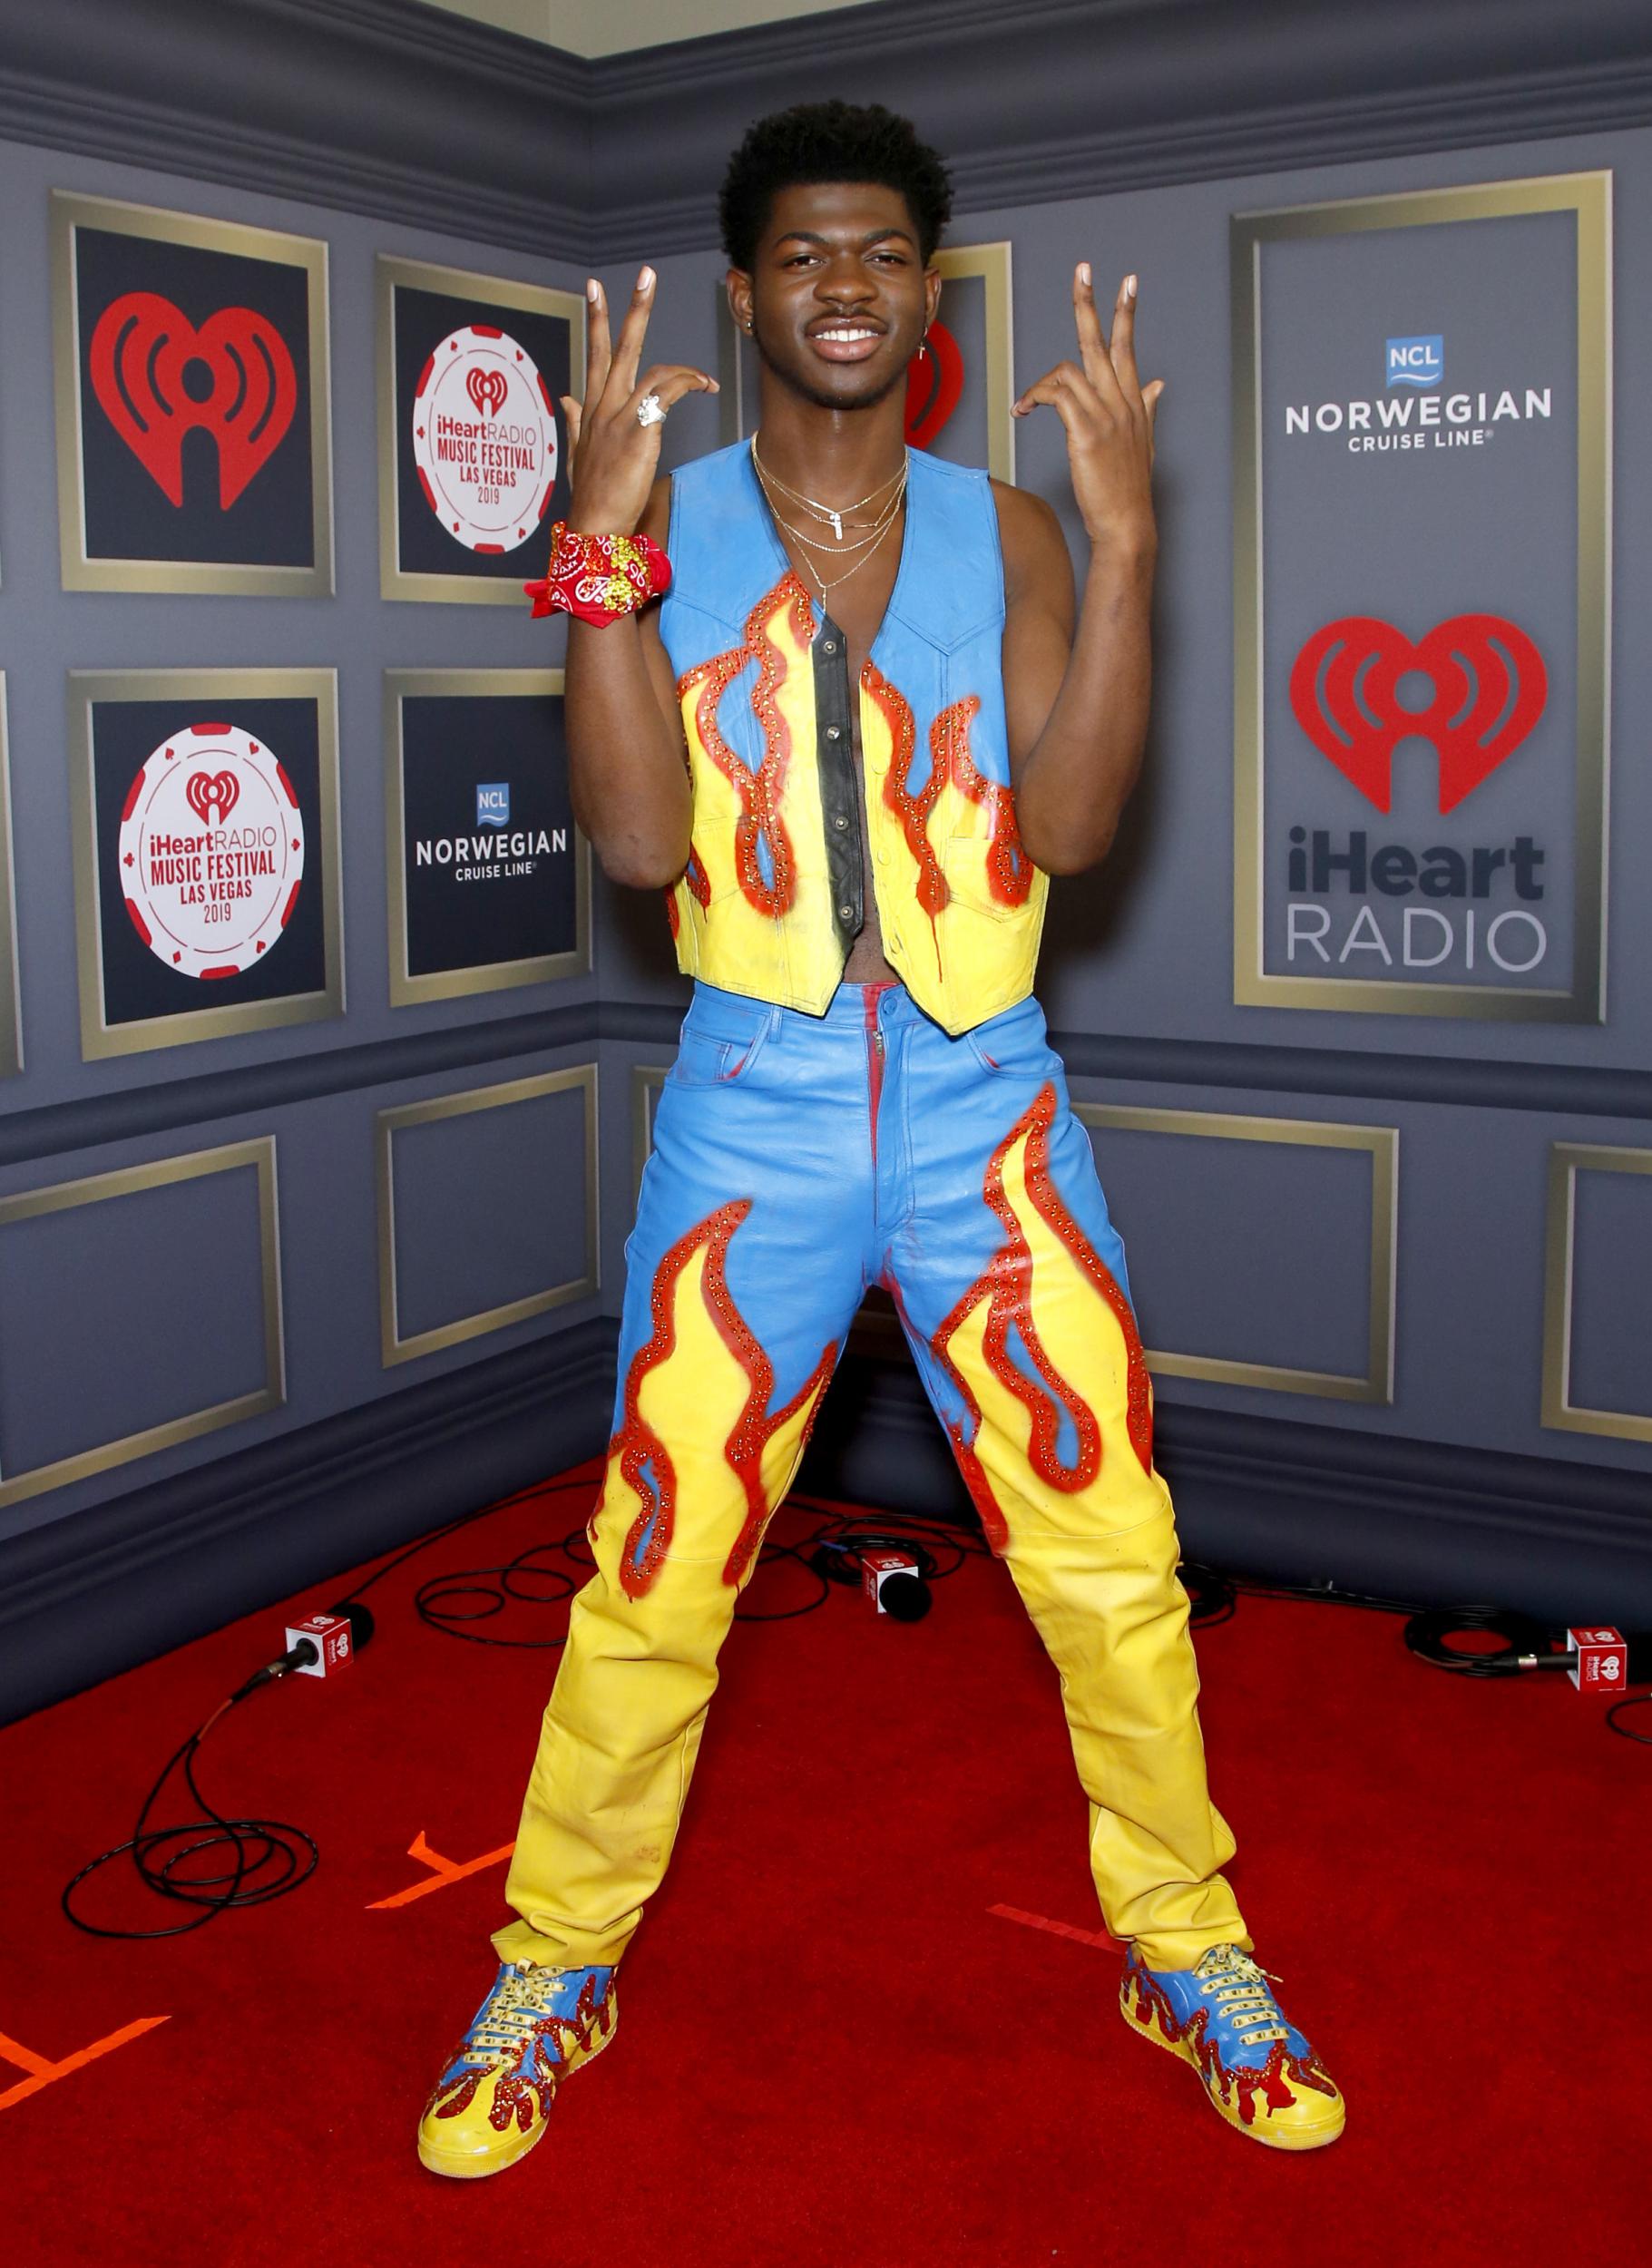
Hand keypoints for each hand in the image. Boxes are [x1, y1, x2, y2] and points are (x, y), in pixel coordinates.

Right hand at [562, 267, 718, 533]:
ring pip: (648, 367)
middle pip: (616, 347)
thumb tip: (566, 397)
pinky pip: (666, 393)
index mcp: (591, 409)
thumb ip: (575, 422)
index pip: (594, 354)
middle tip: (646, 274)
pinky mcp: (638, 431)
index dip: (596, 319)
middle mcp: (602, 406)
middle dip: (632, 309)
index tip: (595, 287)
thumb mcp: (579, 453)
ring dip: (681, 365)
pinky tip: (704, 390)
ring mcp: (618, 417)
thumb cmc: (591, 496)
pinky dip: (687, 384)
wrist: (594, 525)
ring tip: (705, 378)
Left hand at [1012, 267, 1162, 553]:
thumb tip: (1158, 385)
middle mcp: (1121, 401)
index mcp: (1133, 401)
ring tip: (1026, 405)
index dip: (1127, 313)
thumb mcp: (1143, 442)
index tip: (1128, 282)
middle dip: (1091, 303)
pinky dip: (1035, 397)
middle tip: (1083, 269)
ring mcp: (1105, 415)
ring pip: (1070, 368)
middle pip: (1103, 341)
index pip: (1129, 347)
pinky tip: (1023, 412)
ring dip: (1041, 381)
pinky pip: (1056, 396)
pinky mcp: (1086, 432)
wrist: (1128, 523)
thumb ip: (1148, 408)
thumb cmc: (1129, 488)